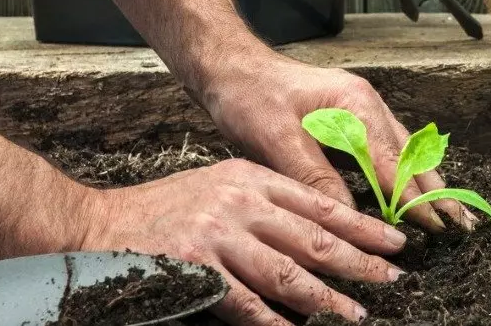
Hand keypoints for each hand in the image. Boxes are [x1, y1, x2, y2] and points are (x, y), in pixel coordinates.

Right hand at [80, 157, 405, 324]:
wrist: (97, 225)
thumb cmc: (163, 211)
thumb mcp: (219, 187)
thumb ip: (264, 205)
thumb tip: (316, 236)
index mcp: (250, 178)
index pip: (319, 202)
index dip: (361, 225)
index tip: (393, 241)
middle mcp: (239, 202)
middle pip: (313, 236)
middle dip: (359, 260)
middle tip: (392, 278)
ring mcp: (217, 235)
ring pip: (287, 272)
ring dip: (327, 297)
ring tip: (357, 313)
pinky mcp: (194, 269)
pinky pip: (245, 303)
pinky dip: (274, 321)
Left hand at [201, 55, 475, 230]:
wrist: (229, 66)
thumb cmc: (249, 96)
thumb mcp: (277, 139)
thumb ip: (315, 177)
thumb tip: (348, 217)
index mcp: (355, 105)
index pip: (393, 163)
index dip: (414, 198)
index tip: (437, 227)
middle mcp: (366, 105)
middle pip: (410, 155)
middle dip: (436, 191)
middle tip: (461, 224)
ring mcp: (360, 109)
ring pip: (403, 151)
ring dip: (425, 182)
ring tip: (448, 213)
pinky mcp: (350, 117)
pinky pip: (386, 149)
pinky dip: (403, 173)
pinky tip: (411, 191)